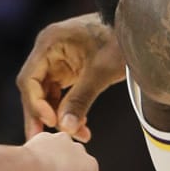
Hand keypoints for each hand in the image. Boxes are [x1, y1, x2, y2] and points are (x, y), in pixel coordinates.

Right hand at [17, 13, 125, 140]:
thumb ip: (80, 100)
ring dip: (57, 116)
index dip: (36, 104)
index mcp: (49, 43)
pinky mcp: (67, 68)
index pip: (29, 79)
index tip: (52, 123)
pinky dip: (67, 109)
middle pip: (33, 89)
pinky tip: (82, 126)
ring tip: (77, 136)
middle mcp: (48, 50)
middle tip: (43, 141)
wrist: (140, 29)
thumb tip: (64, 129)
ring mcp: (56, 59)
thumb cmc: (121, 41)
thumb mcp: (101, 72)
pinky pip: (59, 93)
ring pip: (46, 94)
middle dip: (42, 115)